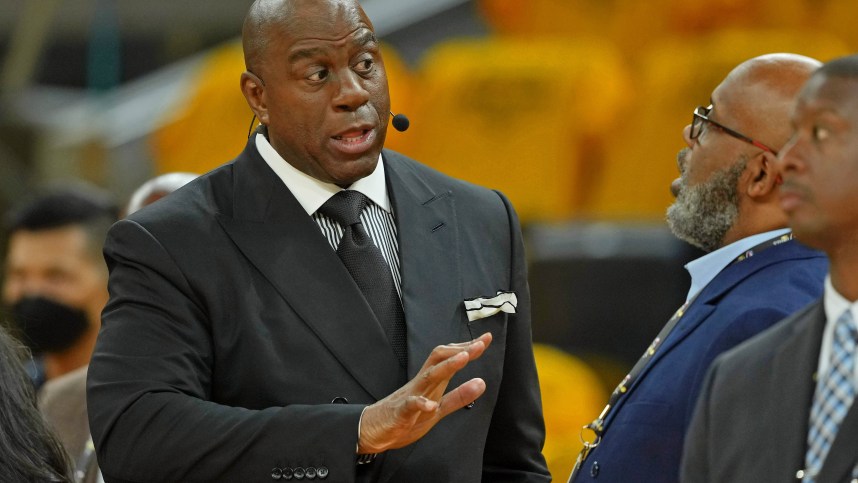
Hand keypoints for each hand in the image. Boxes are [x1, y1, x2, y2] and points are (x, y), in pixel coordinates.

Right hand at [357, 332, 492, 453]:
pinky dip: (420, 404)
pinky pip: (409, 406)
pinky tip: (430, 405)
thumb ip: (459, 397)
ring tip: (464, 358)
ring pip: (428, 376)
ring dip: (447, 366)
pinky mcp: (400, 413)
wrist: (374, 429)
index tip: (486, 338)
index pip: (450, 358)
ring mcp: (411, 396)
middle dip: (460, 350)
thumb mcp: (438, 409)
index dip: (468, 348)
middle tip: (480, 344)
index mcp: (431, 383)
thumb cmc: (406, 417)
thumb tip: (481, 383)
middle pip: (439, 359)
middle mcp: (422, 384)